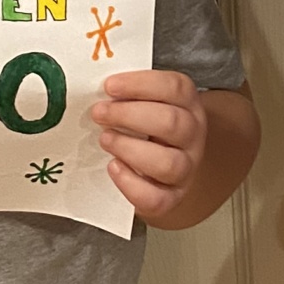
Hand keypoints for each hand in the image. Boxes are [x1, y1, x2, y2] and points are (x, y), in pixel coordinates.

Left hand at [92, 71, 210, 222]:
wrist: (167, 167)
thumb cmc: (148, 127)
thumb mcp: (147, 103)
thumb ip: (128, 94)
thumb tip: (91, 86)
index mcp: (187, 103)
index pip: (174, 87)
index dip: (140, 85)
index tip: (109, 86)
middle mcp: (193, 135)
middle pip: (172, 123)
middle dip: (129, 115)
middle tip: (98, 113)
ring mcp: (186, 168)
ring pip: (169, 163)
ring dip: (130, 149)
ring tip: (104, 139)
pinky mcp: (172, 197)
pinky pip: (157, 198)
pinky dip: (131, 184)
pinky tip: (113, 168)